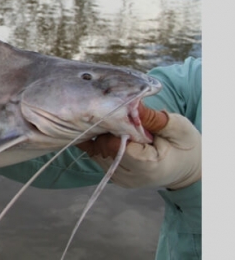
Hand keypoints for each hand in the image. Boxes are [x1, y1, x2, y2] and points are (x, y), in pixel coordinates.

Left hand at [77, 104, 200, 189]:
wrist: (185, 168)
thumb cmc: (184, 146)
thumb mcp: (177, 127)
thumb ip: (154, 118)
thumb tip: (133, 103)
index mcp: (147, 166)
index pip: (115, 144)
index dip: (117, 127)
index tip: (127, 116)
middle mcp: (130, 176)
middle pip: (104, 147)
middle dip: (110, 130)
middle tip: (125, 121)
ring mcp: (120, 179)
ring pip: (98, 150)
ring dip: (106, 136)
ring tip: (124, 129)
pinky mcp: (114, 176)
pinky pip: (98, 155)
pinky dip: (104, 143)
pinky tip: (115, 135)